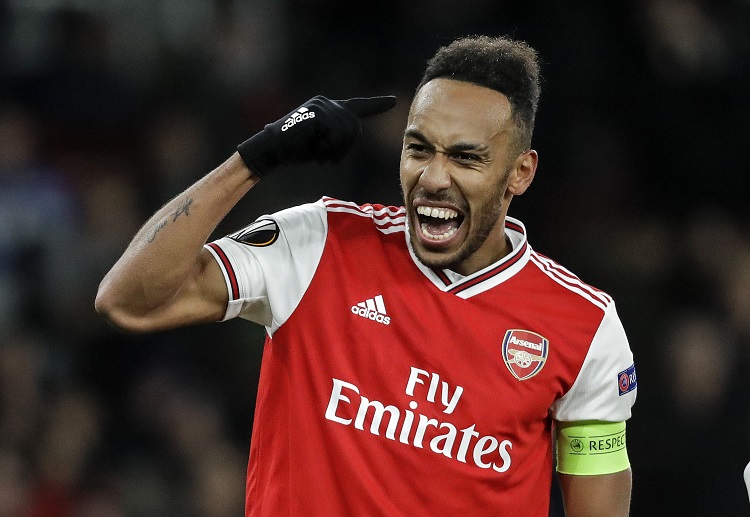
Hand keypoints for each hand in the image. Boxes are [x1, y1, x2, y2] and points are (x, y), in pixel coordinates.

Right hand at [237, 95, 396, 176]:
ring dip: (334, 150)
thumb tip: (351, 133)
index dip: (377, 105)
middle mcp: (329, 103)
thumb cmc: (295, 149)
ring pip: (347, 131)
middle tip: (327, 159)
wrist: (273, 149)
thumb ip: (338, 137)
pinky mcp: (317, 113)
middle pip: (355, 127)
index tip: (395, 101)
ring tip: (318, 154)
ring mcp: (323, 106)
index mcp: (330, 109)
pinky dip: (327, 148)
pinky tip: (314, 149)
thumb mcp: (323, 143)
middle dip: (345, 149)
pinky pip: (335, 135)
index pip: (358, 106)